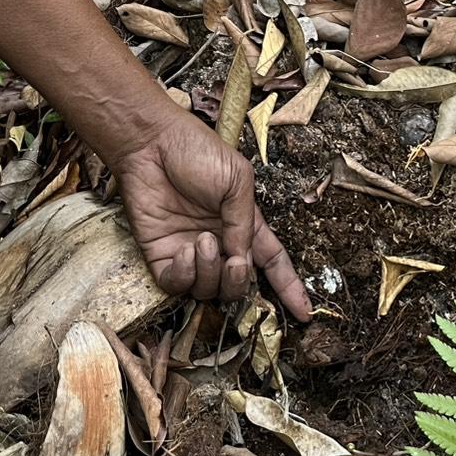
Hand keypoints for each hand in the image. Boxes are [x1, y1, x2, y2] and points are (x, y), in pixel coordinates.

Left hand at [111, 110, 311, 319]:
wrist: (152, 143)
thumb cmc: (196, 152)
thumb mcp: (237, 180)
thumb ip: (245, 224)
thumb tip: (241, 262)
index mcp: (243, 223)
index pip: (271, 262)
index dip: (288, 287)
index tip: (304, 313)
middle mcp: (218, 243)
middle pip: (238, 285)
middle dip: (239, 283)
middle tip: (234, 261)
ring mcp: (189, 251)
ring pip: (208, 291)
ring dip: (210, 272)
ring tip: (202, 240)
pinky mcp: (160, 255)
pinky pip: (176, 286)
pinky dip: (184, 276)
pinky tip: (185, 250)